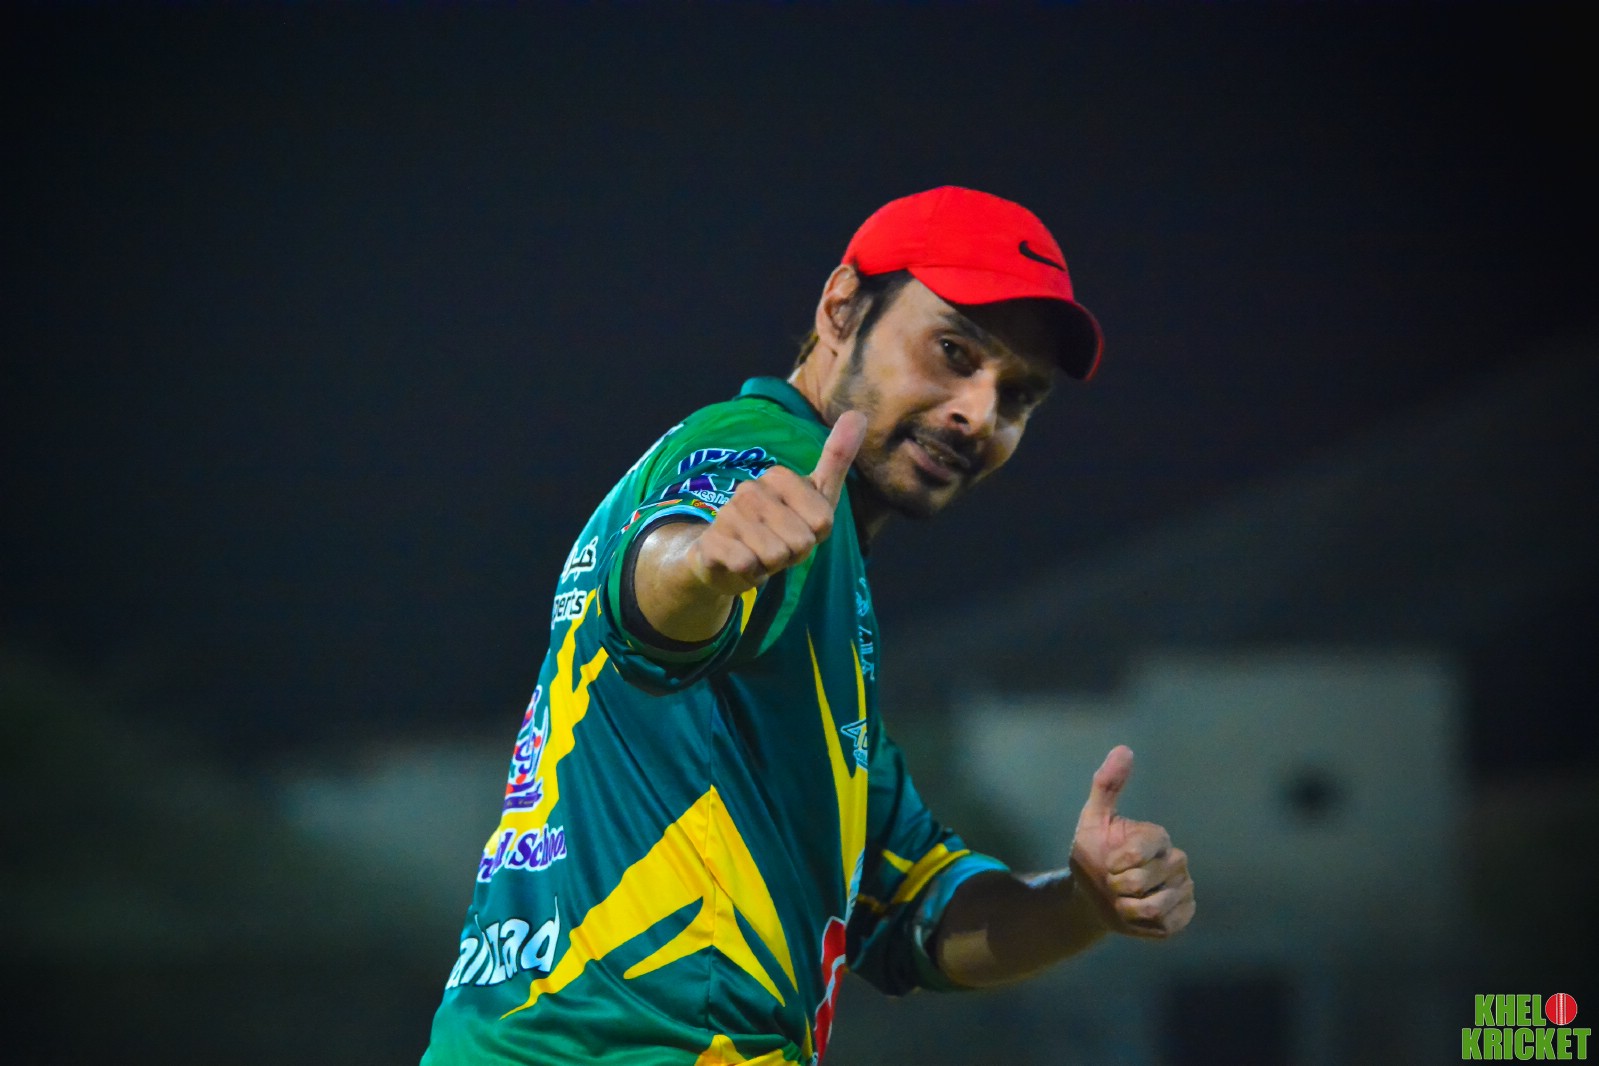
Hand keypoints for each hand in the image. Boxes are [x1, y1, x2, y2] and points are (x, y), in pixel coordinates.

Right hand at [685, 411, 866, 595]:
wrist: (726, 559)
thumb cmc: (779, 527)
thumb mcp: (815, 495)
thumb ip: (836, 458)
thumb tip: (858, 413)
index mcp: (777, 477)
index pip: (823, 521)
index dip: (815, 536)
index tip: (799, 530)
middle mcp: (749, 491)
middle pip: (801, 541)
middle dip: (795, 554)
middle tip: (779, 547)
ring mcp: (727, 516)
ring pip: (776, 555)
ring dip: (772, 566)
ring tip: (761, 556)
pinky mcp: (710, 545)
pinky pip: (746, 565)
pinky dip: (750, 574)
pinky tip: (742, 565)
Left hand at [1068, 746, 1194, 938]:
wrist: (1093, 898)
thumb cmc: (1093, 855)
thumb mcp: (1093, 820)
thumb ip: (1107, 785)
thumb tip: (1124, 748)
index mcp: (1157, 837)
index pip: (1142, 850)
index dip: (1118, 863)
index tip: (1107, 864)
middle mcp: (1176, 860)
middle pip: (1144, 881)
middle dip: (1117, 887)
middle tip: (1112, 884)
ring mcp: (1183, 889)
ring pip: (1155, 905)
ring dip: (1127, 909)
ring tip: (1123, 901)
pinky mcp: (1183, 914)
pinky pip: (1168, 923)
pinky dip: (1144, 924)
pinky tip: (1137, 916)